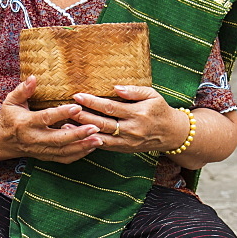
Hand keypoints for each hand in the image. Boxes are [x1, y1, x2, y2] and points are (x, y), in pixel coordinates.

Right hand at [0, 76, 104, 162]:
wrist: (2, 141)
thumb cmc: (8, 117)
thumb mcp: (11, 101)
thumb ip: (23, 90)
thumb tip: (33, 77)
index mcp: (25, 123)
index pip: (46, 118)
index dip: (62, 113)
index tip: (77, 107)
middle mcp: (34, 139)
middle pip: (58, 139)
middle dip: (78, 134)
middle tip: (95, 127)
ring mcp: (41, 150)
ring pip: (64, 151)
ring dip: (82, 146)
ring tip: (99, 139)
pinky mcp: (46, 157)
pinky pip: (64, 158)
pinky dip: (79, 154)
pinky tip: (92, 147)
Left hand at [71, 85, 188, 153]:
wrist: (171, 133)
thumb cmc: (160, 110)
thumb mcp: (152, 95)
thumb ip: (134, 91)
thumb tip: (116, 88)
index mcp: (137, 114)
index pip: (110, 107)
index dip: (93, 102)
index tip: (77, 95)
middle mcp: (131, 130)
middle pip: (102, 124)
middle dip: (82, 116)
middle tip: (66, 109)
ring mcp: (127, 142)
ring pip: (100, 138)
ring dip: (82, 133)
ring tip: (65, 126)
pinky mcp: (124, 149)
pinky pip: (105, 147)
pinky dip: (89, 142)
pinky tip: (77, 137)